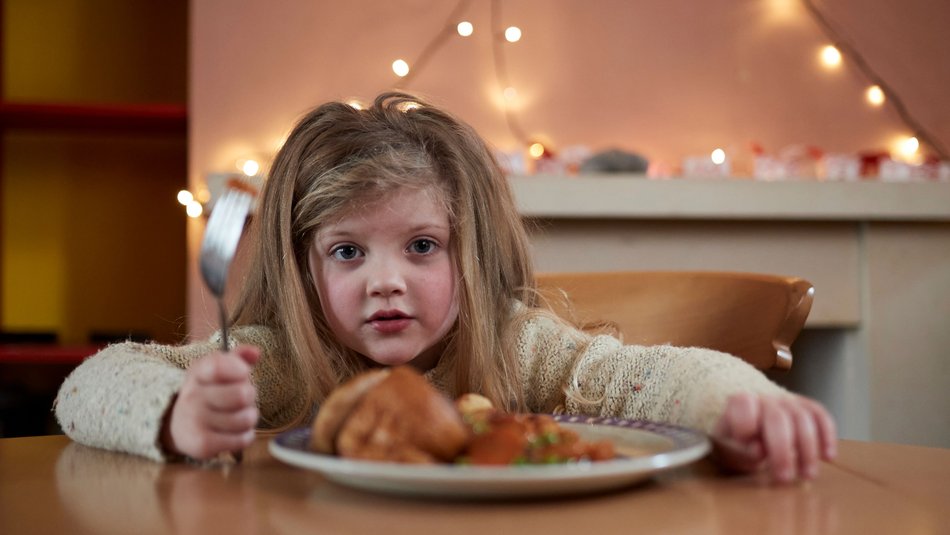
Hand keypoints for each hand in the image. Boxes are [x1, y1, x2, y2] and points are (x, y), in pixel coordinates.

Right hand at [161, 345, 259, 459]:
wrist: (180, 426)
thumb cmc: (209, 393)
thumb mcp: (218, 371)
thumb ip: (238, 357)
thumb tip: (255, 352)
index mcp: (198, 373)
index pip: (218, 366)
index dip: (238, 369)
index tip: (243, 372)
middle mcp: (192, 396)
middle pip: (242, 395)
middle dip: (250, 397)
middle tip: (242, 399)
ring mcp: (195, 421)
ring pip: (246, 419)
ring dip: (249, 418)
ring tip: (238, 416)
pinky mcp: (202, 445)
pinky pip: (242, 439)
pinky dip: (245, 436)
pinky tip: (234, 432)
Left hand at [711, 392, 836, 483]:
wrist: (749, 434)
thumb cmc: (736, 444)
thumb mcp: (728, 451)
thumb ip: (738, 451)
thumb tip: (759, 450)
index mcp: (739, 403)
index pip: (743, 404)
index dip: (746, 425)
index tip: (749, 448)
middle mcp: (764, 398)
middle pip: (778, 418)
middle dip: (782, 451)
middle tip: (784, 478)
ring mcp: (787, 400)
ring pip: (803, 418)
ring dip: (808, 450)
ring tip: (806, 476)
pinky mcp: (806, 407)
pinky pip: (821, 416)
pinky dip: (827, 436)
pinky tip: (827, 457)